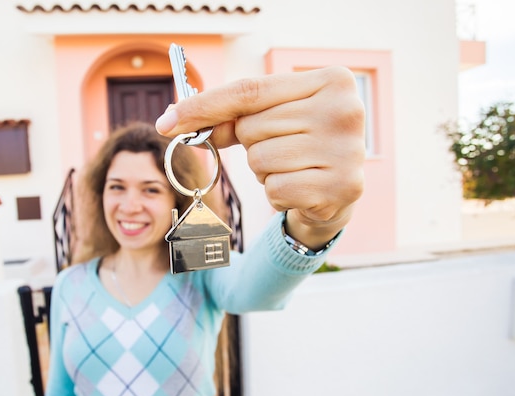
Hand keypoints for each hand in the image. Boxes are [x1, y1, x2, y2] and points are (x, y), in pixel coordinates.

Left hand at [156, 66, 365, 249]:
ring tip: (294, 170)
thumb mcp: (273, 119)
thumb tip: (175, 120)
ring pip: (260, 161)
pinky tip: (301, 190)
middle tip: (283, 149)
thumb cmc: (300, 144)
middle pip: (252, 128)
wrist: (339, 189)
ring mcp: (348, 151)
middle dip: (253, 144)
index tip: (166, 122)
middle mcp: (346, 111)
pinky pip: (275, 190)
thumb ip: (233, 116)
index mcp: (331, 81)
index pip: (250, 91)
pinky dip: (277, 194)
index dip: (203, 106)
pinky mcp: (343, 188)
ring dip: (265, 172)